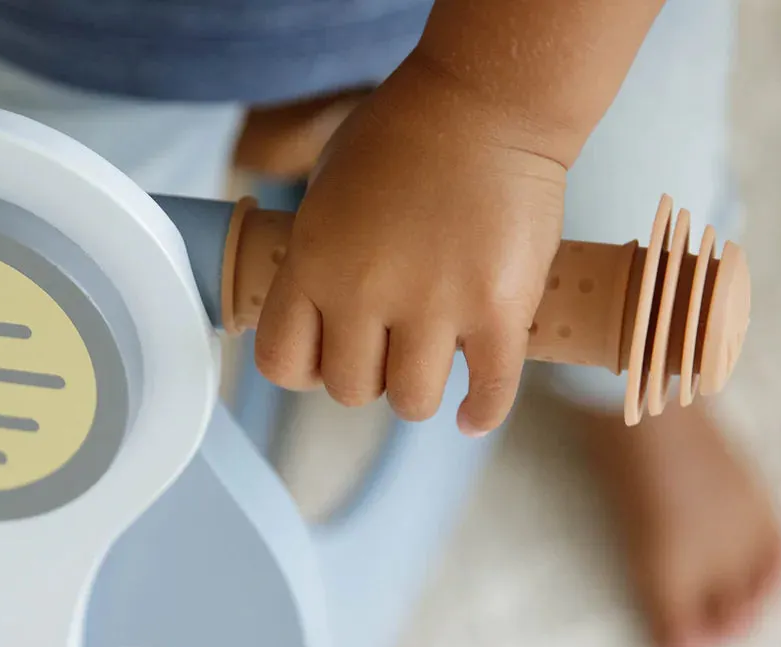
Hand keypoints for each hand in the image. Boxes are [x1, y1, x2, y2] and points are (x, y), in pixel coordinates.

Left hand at [253, 56, 568, 435]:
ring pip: (411, 402)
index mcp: (314, 261)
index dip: (306, 367)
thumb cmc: (405, 134)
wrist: (487, 100)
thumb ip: (319, 252)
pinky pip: (489, 393)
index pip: (282, 361)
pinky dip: (481, 411)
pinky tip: (473, 412)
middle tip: (392, 347)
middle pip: (349, 390)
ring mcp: (434, 305)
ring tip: (435, 362)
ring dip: (420, 390)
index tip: (328, 356)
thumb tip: (320, 305)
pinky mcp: (498, 310)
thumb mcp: (327, 186)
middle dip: (369, 374)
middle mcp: (365, 292)